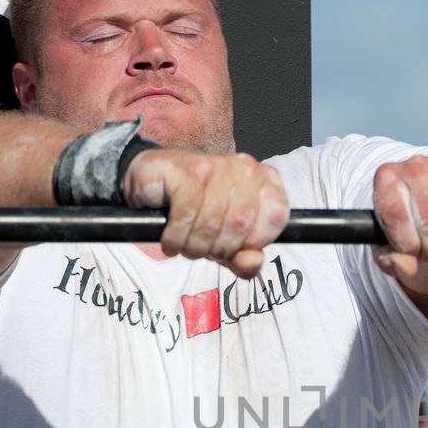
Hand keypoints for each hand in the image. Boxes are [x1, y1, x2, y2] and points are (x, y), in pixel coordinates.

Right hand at [124, 150, 289, 277]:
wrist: (151, 188)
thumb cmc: (196, 214)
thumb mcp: (226, 244)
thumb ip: (245, 259)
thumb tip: (252, 262)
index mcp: (265, 181)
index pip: (277, 217)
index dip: (254, 241)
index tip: (235, 246)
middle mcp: (245, 168)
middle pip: (241, 224)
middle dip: (217, 248)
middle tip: (202, 247)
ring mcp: (216, 165)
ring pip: (212, 222)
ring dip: (193, 246)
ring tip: (184, 243)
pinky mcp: (188, 170)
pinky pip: (187, 215)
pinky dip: (175, 236)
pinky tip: (170, 238)